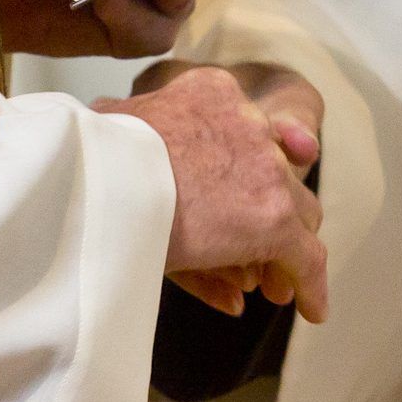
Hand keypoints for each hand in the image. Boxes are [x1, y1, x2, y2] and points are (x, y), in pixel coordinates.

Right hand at [101, 62, 327, 323]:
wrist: (96, 180)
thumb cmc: (89, 163)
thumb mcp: (113, 134)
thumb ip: (133, 141)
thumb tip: (123, 144)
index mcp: (208, 93)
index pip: (247, 130)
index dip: (261, 159)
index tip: (268, 177)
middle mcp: (246, 120)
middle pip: (275, 174)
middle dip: (272, 214)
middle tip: (262, 255)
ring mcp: (264, 166)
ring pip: (296, 212)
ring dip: (287, 251)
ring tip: (278, 289)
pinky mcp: (273, 215)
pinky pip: (304, 255)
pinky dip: (309, 283)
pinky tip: (311, 308)